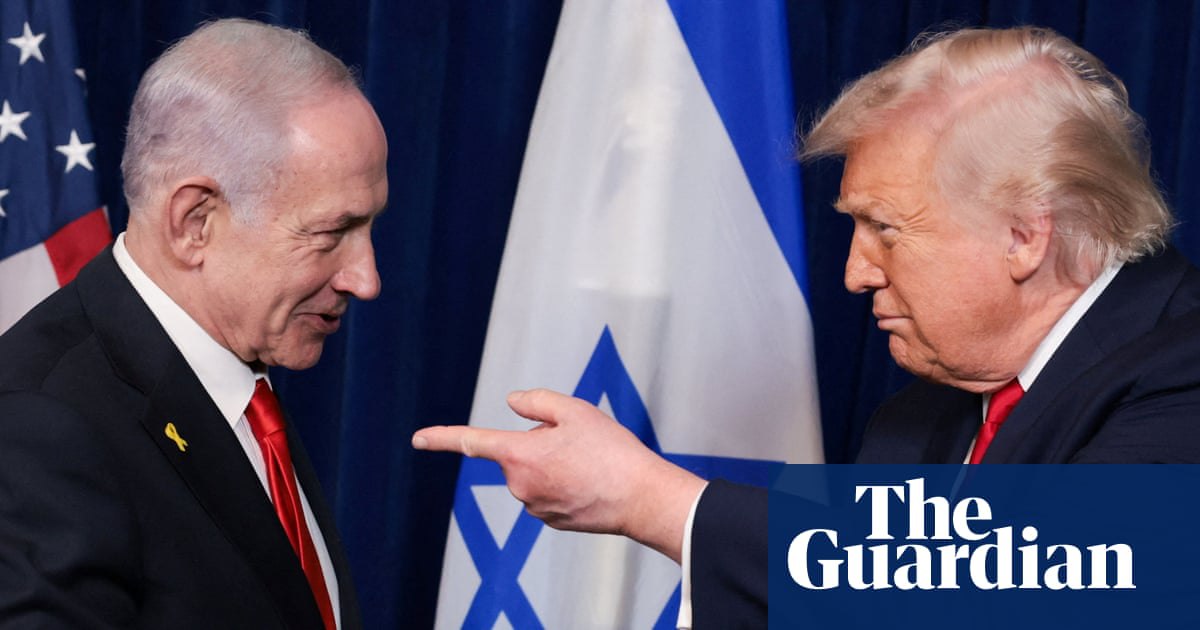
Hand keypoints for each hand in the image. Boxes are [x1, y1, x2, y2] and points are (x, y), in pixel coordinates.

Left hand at [412, 388, 705, 562]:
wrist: (642, 498)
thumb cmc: (611, 452)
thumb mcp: (576, 410)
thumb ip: (537, 401)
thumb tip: (513, 402)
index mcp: (519, 454)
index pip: (472, 441)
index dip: (442, 437)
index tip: (418, 439)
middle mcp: (520, 485)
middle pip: (518, 452)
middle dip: (539, 441)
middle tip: (579, 441)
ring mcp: (535, 507)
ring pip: (534, 473)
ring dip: (553, 463)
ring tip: (591, 463)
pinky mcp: (552, 521)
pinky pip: (548, 492)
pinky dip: (564, 483)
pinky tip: (591, 481)